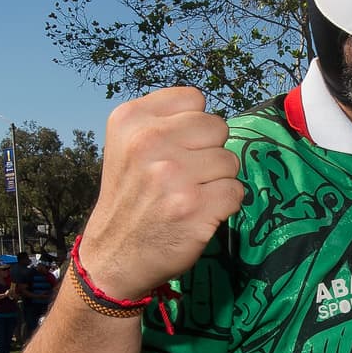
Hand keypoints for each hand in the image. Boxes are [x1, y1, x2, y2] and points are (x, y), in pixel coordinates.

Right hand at [79, 88, 244, 298]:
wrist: (115, 254)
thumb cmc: (131, 196)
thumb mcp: (128, 146)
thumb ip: (165, 122)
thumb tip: (212, 119)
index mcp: (130, 119)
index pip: (194, 98)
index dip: (194, 125)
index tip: (178, 147)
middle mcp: (149, 141)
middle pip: (218, 127)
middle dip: (210, 151)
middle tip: (187, 175)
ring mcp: (173, 175)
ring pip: (230, 160)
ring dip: (218, 180)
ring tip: (191, 195)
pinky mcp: (195, 207)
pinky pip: (236, 191)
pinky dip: (225, 204)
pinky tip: (200, 212)